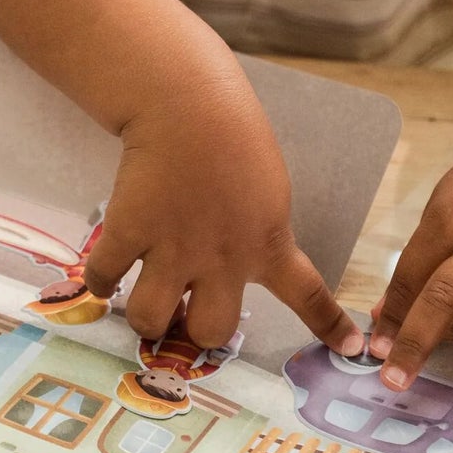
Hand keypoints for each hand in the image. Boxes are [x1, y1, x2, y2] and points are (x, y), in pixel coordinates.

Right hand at [81, 73, 363, 356]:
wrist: (188, 103)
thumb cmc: (233, 135)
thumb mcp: (266, 189)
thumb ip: (257, 233)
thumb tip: (235, 267)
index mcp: (268, 243)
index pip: (308, 294)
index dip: (327, 326)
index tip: (350, 349)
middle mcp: (223, 259)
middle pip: (211, 332)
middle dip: (196, 332)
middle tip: (185, 312)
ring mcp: (173, 250)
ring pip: (152, 320)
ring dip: (148, 316)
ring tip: (145, 297)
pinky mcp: (129, 232)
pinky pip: (106, 279)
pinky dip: (102, 282)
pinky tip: (107, 273)